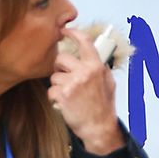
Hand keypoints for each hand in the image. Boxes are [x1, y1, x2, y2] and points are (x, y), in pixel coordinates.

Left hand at [48, 26, 122, 155]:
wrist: (99, 127)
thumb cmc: (103, 106)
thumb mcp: (108, 82)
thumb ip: (99, 67)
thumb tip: (91, 55)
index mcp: (96, 66)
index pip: (84, 41)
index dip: (73, 32)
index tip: (65, 30)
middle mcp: (85, 72)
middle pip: (61, 58)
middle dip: (60, 67)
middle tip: (66, 77)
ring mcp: (73, 83)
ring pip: (54, 76)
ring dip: (58, 85)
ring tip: (68, 94)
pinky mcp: (63, 95)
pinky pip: (51, 90)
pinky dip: (54, 97)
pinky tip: (64, 102)